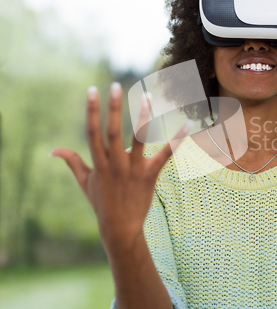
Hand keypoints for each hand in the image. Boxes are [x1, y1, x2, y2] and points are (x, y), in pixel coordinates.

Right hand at [50, 83, 192, 249]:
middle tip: (116, 85)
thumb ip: (72, 162)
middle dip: (114, 108)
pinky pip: (165, 155)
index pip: (92, 132)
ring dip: (143, 117)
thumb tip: (53, 150)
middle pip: (113, 132)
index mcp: (98, 163)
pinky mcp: (149, 175)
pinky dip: (177, 140)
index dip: (91, 110)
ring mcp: (133, 170)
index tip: (92, 90)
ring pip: (139, 140)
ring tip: (147, 96)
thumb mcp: (84, 182)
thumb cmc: (101, 202)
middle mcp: (114, 164)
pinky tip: (188, 124)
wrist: (120, 228)